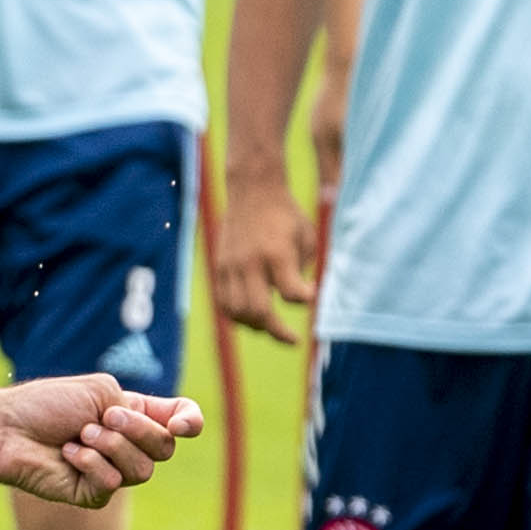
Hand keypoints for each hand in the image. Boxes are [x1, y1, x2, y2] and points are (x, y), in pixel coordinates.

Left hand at [0, 375, 203, 506]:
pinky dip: (90, 463)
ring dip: (110, 445)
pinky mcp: (93, 494)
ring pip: (142, 470)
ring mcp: (112, 471)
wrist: (10, 429)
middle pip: (165, 448)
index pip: (179, 420)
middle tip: (106, 416)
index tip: (181, 424)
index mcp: (134, 414)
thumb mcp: (102, 391)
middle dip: (138, 430)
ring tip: (80, 435)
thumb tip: (166, 434)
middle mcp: (127, 444)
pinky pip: (112, 483)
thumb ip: (140, 408)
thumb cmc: (48, 405)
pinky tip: (68, 455)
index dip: (190, 422)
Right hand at [209, 170, 313, 342]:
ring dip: (256, 326)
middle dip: (278, 331)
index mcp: (277, 254)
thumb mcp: (307, 238)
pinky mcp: (219, 268)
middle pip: (260, 312)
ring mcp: (231, 266)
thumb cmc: (286, 216)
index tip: (311, 292)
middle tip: (292, 339)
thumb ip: (303, 271)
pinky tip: (252, 316)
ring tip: (270, 325)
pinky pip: (224, 303)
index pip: (291, 295)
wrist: (253, 190)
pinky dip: (238, 316)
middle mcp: (251, 263)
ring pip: (238, 313)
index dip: (304, 300)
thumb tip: (298, 299)